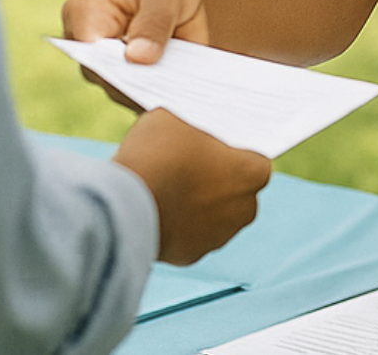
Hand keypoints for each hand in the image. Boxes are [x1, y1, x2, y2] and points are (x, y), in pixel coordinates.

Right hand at [62, 0, 213, 106]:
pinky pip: (144, 97)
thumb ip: (153, 20)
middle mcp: (89, 47)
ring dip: (152, 92)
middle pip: (104, 77)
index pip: (88, 50)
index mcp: (84, 13)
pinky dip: (163, 96)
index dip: (113, 63)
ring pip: (124, 93)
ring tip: (178, 88)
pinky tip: (183, 92)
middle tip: (167, 84)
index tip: (143, 67)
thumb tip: (137, 58)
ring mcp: (109, 69)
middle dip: (136, 82)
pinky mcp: (132, 82)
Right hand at [113, 108, 271, 264]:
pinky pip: (187, 237)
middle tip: (186, 168)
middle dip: (215, 182)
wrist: (124, 206)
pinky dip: (175, 227)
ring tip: (166, 190)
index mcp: (252, 173)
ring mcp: (219, 236)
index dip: (229, 154)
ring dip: (196, 207)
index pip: (252, 161)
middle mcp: (245, 209)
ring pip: (212, 217)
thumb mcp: (171, 120)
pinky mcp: (191, 256)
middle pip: (234, 191)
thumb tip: (181, 132)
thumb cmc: (156, 156)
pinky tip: (156, 212)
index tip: (209, 149)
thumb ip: (188, 129)